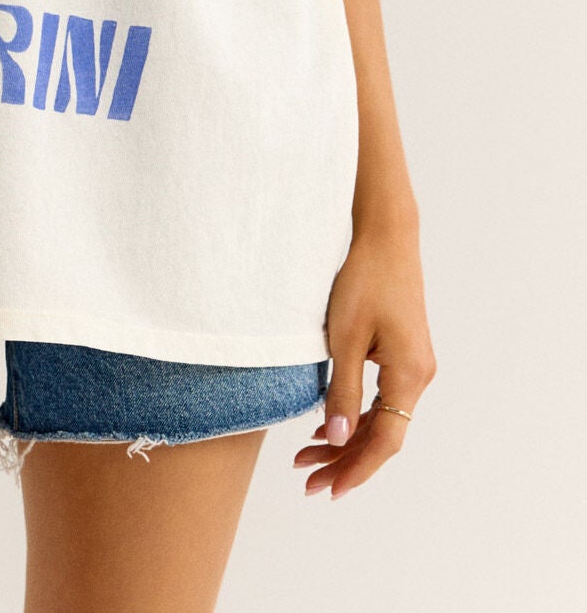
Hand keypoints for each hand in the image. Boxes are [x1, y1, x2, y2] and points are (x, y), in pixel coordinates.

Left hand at [294, 218, 436, 497]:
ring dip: (348, 440)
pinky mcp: (403, 352)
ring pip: (382, 418)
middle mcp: (419, 375)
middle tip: (306, 480)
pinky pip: (382, 397)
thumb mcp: (344, 337)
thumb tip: (338, 441)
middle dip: (345, 461)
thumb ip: (343, 391)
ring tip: (308, 458)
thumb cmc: (363, 278)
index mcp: (409, 375)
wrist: (385, 233)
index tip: (328, 491)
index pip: (385, 441)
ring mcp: (414, 364)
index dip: (356, 470)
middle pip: (384, 435)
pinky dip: (357, 415)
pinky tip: (328, 425)